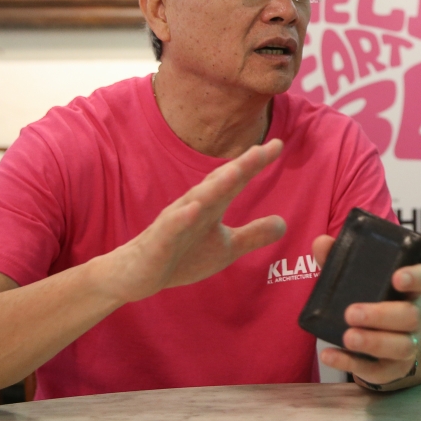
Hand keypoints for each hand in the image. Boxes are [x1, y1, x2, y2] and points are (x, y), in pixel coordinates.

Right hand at [100, 140, 286, 302]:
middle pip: (219, 182)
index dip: (255, 163)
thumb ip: (253, 234)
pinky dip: (182, 218)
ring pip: (196, 200)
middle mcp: (194, 206)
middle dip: (240, 166)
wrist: (137, 275)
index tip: (277, 144)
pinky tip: (194, 209)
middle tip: (261, 150)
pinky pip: (171, 228)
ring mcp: (175, 222)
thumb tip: (284, 223)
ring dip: (215, 186)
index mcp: (211, 206)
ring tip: (236, 171)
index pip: (236, 180)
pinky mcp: (158, 242)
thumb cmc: (182, 255)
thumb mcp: (226, 248)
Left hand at [313, 234, 420, 386]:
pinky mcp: (391, 369)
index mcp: (409, 291)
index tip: (397, 278)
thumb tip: (321, 242)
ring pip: (401, 346)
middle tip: (351, 312)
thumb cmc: (372, 302)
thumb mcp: (358, 280)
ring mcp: (407, 346)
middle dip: (381, 315)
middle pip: (410, 316)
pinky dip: (350, 363)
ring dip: (373, 342)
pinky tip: (330, 355)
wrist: (385, 348)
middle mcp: (414, 318)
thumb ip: (340, 260)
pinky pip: (376, 370)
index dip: (415, 277)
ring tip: (347, 337)